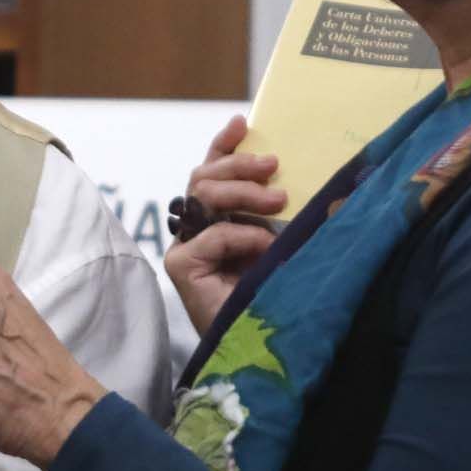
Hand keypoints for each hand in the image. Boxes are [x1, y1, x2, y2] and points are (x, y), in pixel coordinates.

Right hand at [164, 115, 282, 333]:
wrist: (265, 349)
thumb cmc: (279, 295)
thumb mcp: (282, 241)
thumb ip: (275, 211)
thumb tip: (288, 172)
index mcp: (219, 220)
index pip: (212, 172)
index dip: (224, 145)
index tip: (243, 122)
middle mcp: (197, 230)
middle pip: (203, 177)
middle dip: (239, 165)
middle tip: (274, 168)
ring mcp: (187, 248)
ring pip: (201, 195)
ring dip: (242, 191)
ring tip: (278, 201)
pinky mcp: (182, 268)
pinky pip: (210, 235)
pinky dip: (241, 235)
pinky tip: (263, 247)